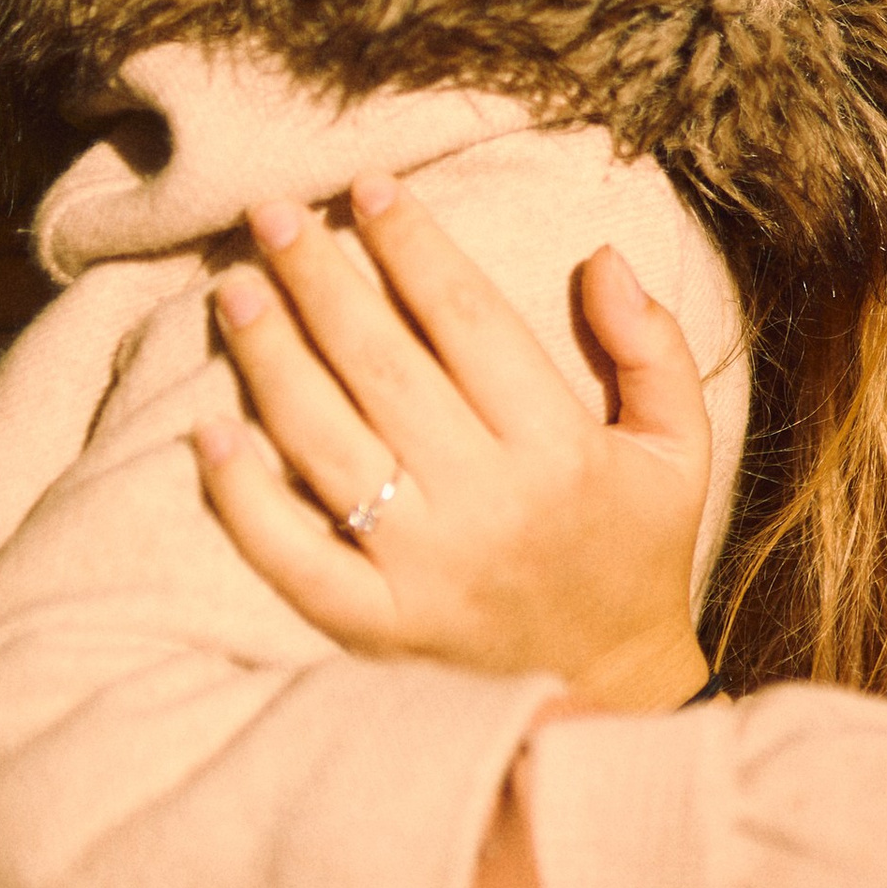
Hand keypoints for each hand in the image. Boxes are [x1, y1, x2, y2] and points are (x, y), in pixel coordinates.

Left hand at [195, 173, 714, 712]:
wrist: (608, 700)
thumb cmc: (637, 555)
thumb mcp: (680, 450)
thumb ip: (653, 349)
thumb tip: (602, 255)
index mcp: (560, 450)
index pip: (469, 320)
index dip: (415, 245)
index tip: (370, 187)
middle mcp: (487, 503)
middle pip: (383, 364)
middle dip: (322, 277)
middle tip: (271, 214)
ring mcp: (423, 568)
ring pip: (326, 442)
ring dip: (271, 359)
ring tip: (234, 291)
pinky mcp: (375, 627)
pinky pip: (292, 556)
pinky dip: (242, 499)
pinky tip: (206, 435)